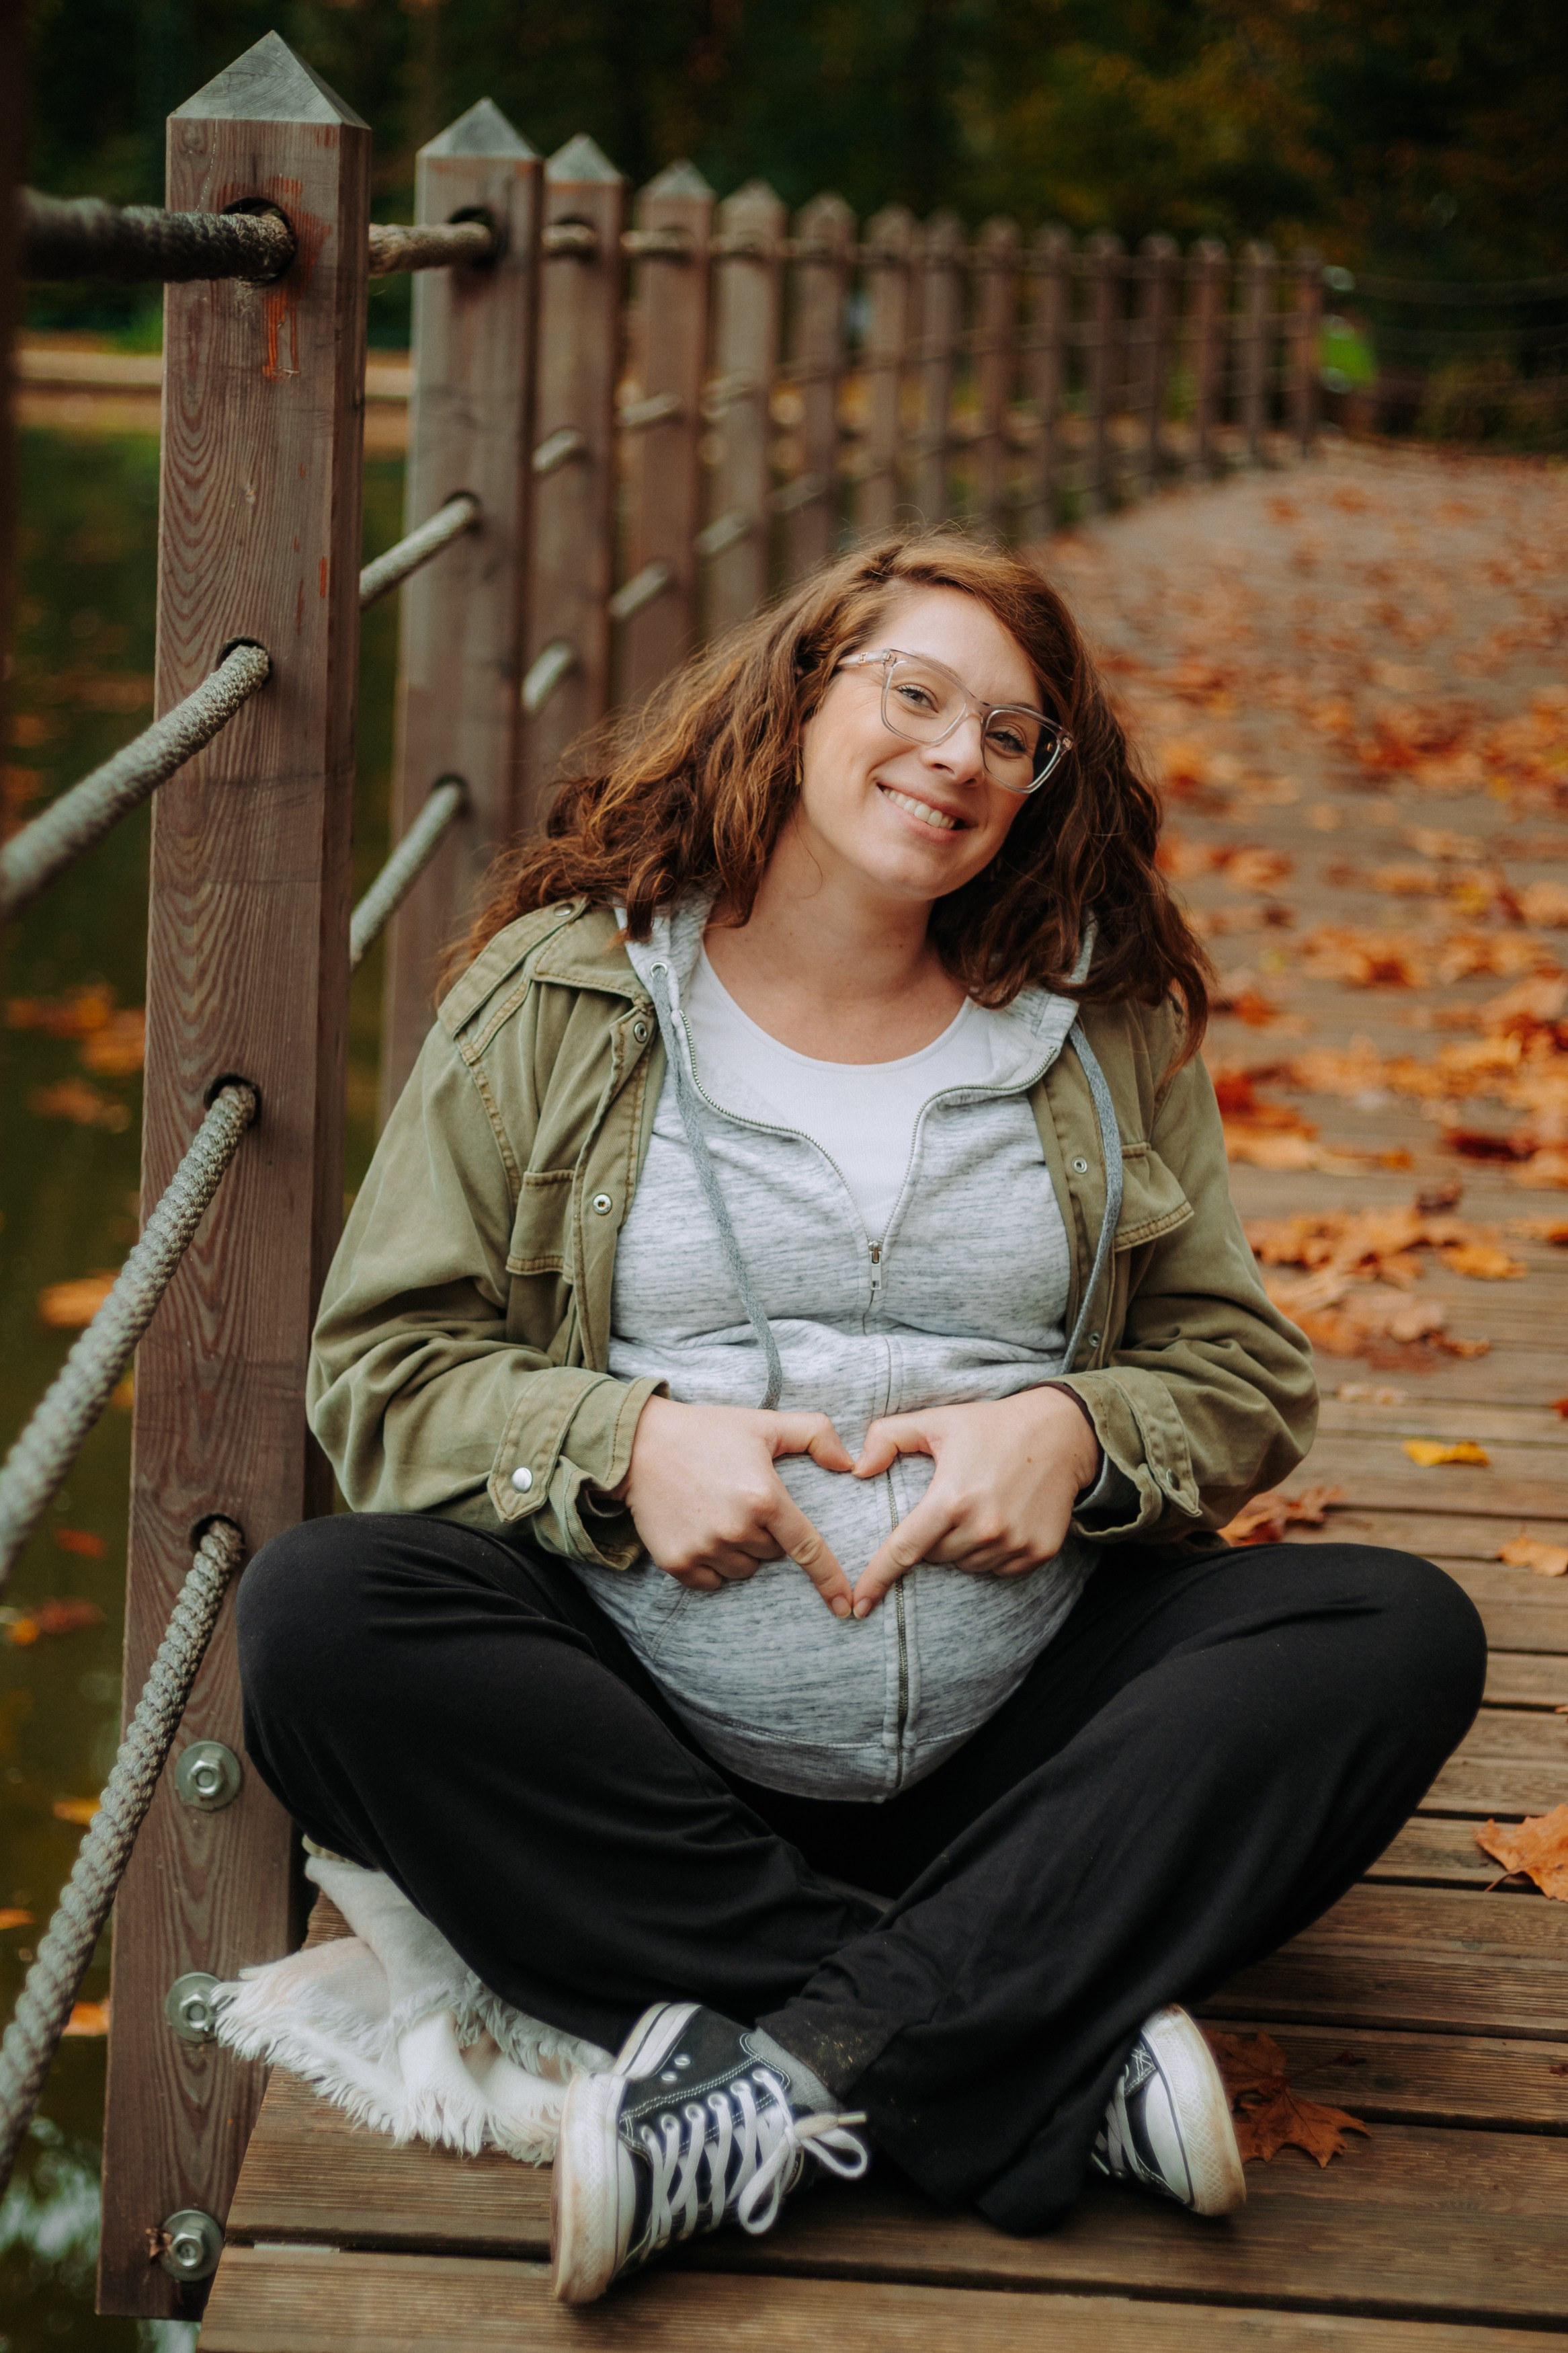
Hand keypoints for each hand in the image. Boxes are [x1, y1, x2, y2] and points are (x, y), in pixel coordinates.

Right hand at [622, 1396, 855, 1615]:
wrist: (639, 1445)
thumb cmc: (706, 1432)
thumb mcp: (764, 1423)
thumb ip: (815, 1433)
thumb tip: (850, 1463)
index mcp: (764, 1497)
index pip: (807, 1548)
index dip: (829, 1579)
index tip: (845, 1606)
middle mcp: (736, 1528)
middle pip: (771, 1554)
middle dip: (765, 1534)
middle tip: (739, 1500)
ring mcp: (704, 1548)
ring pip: (743, 1570)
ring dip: (739, 1551)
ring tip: (718, 1513)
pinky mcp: (677, 1563)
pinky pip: (711, 1581)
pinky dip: (712, 1565)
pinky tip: (700, 1532)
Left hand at [850, 1387, 1100, 1618]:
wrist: (1062, 1433)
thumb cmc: (991, 1426)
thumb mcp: (937, 1421)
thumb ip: (887, 1437)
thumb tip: (857, 1469)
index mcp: (952, 1497)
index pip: (905, 1549)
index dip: (878, 1579)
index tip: (858, 1606)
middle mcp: (984, 1526)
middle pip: (937, 1557)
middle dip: (934, 1538)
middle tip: (952, 1503)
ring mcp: (1015, 1542)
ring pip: (967, 1566)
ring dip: (963, 1547)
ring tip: (980, 1507)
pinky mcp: (1039, 1552)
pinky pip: (1000, 1570)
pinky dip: (993, 1553)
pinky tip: (1003, 1520)